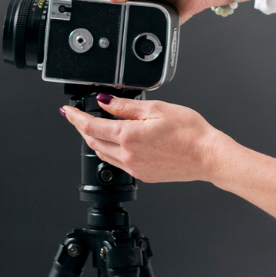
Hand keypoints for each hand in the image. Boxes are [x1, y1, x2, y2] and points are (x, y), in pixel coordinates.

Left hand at [60, 95, 223, 183]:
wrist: (208, 156)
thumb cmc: (190, 131)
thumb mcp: (156, 108)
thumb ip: (125, 106)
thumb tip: (104, 101)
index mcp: (128, 136)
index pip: (91, 127)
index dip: (75, 118)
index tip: (67, 111)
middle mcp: (128, 155)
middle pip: (93, 142)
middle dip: (82, 128)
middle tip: (77, 117)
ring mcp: (135, 168)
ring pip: (104, 154)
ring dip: (94, 140)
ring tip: (93, 127)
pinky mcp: (143, 175)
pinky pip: (118, 163)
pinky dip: (110, 150)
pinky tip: (116, 142)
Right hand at [104, 0, 238, 21]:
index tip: (107, 3)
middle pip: (119, 10)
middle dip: (120, 13)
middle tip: (128, 10)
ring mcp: (145, 10)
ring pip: (132, 23)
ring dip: (134, 23)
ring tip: (143, 14)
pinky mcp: (156, 23)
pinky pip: (148, 32)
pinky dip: (148, 31)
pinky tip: (151, 25)